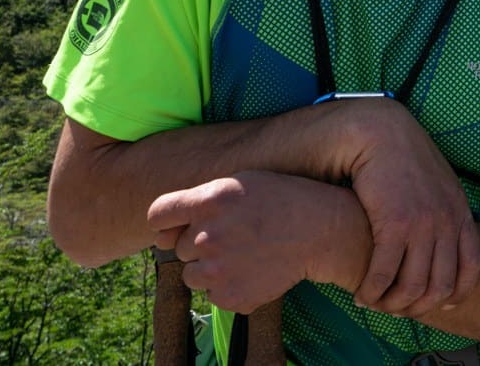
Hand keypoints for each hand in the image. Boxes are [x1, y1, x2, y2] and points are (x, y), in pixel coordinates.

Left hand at [149, 171, 367, 312]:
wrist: (321, 232)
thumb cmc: (280, 201)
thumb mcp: (240, 183)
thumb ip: (198, 203)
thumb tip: (162, 237)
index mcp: (210, 200)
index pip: (157, 215)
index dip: (166, 223)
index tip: (178, 226)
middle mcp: (208, 235)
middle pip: (180, 248)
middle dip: (201, 244)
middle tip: (237, 235)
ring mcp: (218, 269)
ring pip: (192, 275)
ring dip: (211, 268)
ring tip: (245, 254)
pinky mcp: (230, 297)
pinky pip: (213, 295)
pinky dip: (229, 287)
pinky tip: (254, 270)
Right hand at [335, 97, 479, 315]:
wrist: (380, 132)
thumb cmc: (403, 160)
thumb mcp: (435, 185)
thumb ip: (443, 212)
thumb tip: (440, 242)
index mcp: (460, 212)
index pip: (472, 267)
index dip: (457, 293)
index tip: (442, 305)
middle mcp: (447, 221)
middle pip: (440, 286)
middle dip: (418, 306)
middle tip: (397, 311)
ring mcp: (423, 224)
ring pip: (412, 286)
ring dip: (392, 305)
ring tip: (376, 304)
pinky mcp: (394, 224)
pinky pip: (384, 274)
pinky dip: (372, 292)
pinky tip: (362, 294)